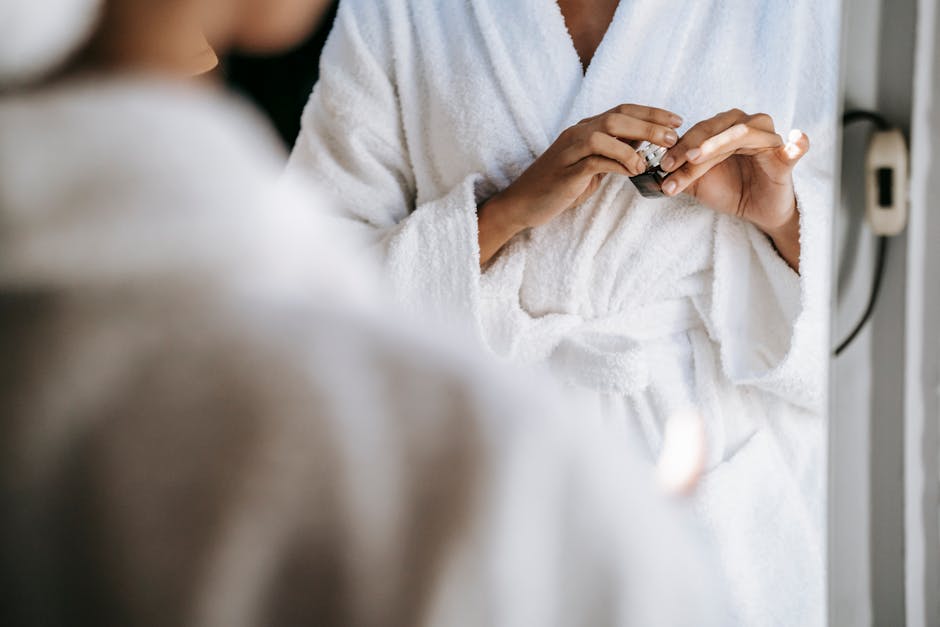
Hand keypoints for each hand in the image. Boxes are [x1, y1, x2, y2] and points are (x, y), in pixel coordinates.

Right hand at [478, 104, 682, 264]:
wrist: (523, 203)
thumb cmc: (558, 186)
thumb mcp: (590, 166)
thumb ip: (611, 153)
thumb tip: (640, 146)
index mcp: (585, 130)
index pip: (622, 111)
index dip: (650, 113)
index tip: (676, 120)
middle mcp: (577, 133)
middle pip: (617, 117)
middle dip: (649, 124)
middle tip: (673, 137)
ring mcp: (570, 150)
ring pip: (605, 132)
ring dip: (634, 143)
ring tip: (652, 158)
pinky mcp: (567, 170)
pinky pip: (595, 160)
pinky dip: (617, 164)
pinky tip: (632, 173)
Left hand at [658, 109, 808, 269]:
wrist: (756, 211)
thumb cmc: (730, 190)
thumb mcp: (698, 183)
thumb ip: (679, 172)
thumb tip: (651, 171)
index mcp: (726, 129)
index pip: (699, 131)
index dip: (679, 146)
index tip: (660, 164)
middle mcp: (748, 127)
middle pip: (717, 129)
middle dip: (691, 146)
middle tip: (672, 164)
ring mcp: (769, 142)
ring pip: (742, 134)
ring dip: (716, 146)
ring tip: (696, 158)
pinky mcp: (785, 159)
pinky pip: (794, 150)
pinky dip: (797, 144)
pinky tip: (797, 139)